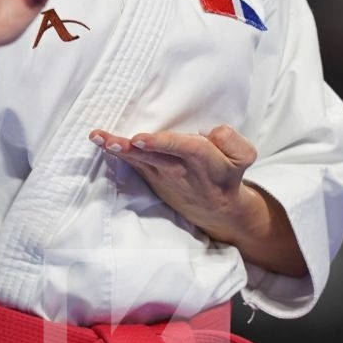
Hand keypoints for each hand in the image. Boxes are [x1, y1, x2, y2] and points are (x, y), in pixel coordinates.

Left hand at [88, 124, 261, 244]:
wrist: (216, 208)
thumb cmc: (227, 174)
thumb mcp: (244, 156)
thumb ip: (230, 139)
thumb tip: (208, 133)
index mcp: (204, 161)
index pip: (184, 149)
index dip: (163, 143)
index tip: (141, 139)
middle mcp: (179, 169)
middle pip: (154, 156)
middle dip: (133, 149)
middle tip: (112, 141)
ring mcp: (161, 175)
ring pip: (138, 160)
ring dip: (117, 149)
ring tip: (99, 138)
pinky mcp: (150, 177)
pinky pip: (132, 163)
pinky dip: (116, 153)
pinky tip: (101, 142)